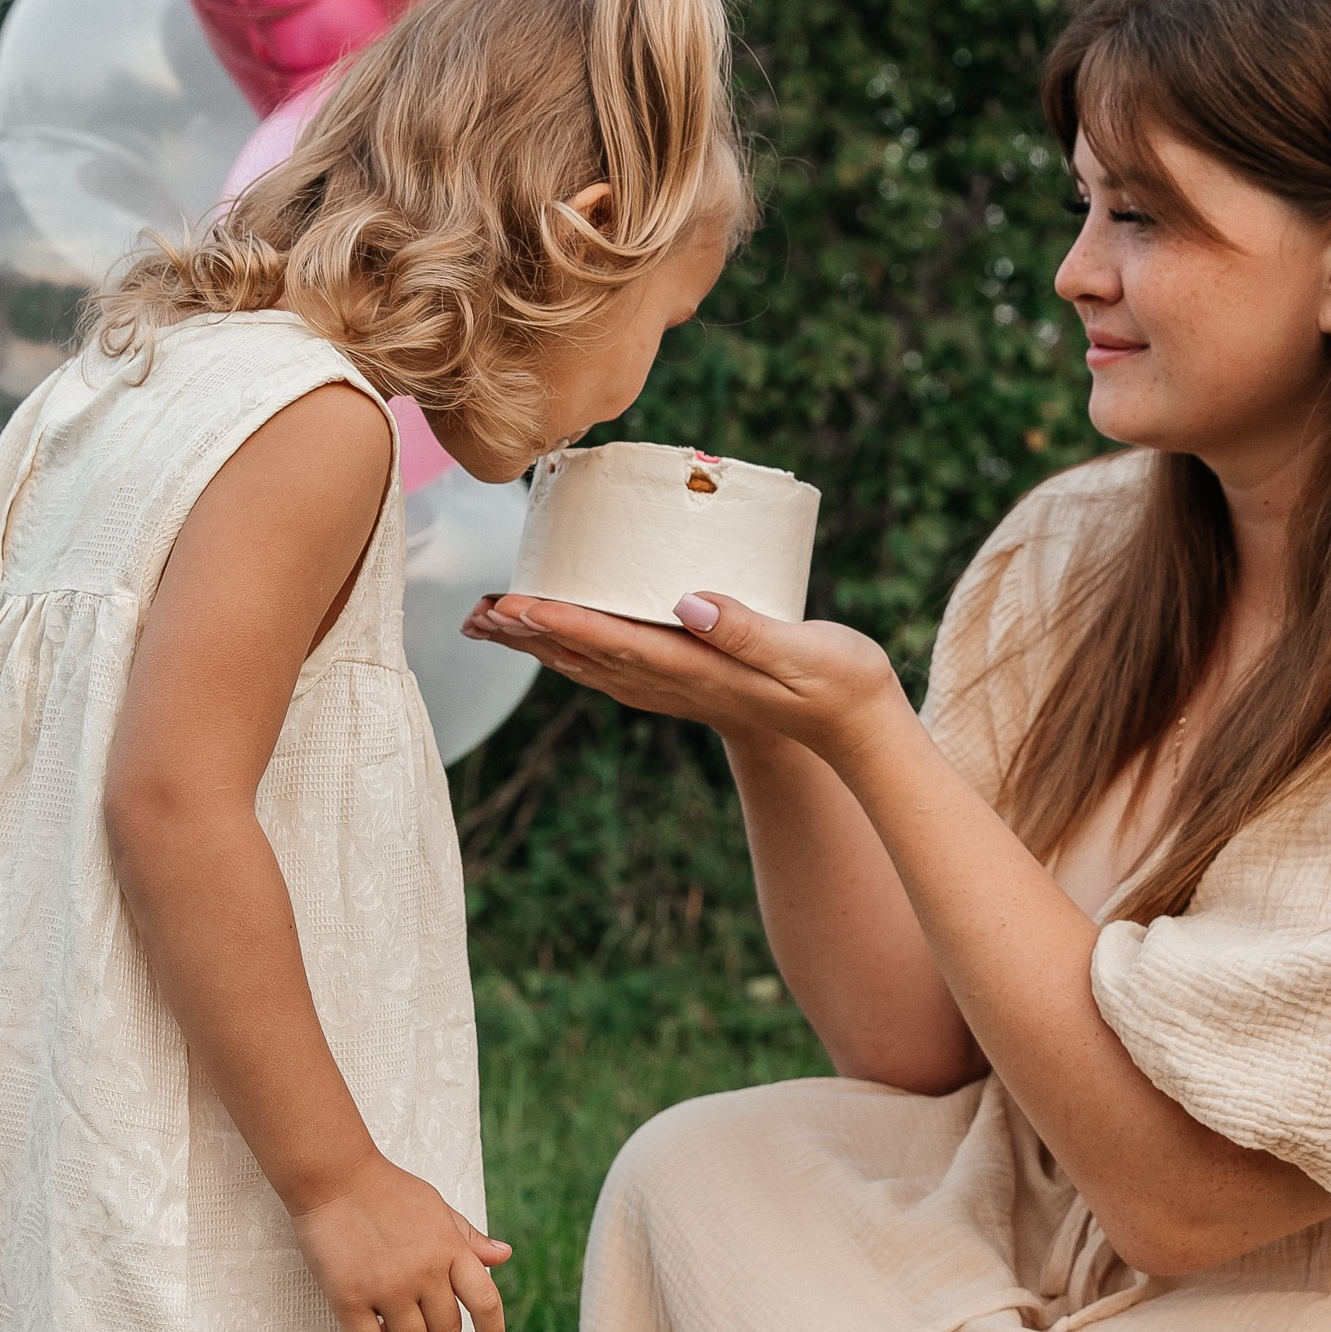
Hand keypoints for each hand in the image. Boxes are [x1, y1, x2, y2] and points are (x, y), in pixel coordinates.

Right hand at [290, 1158, 510, 1331]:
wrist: (334, 1175)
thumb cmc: (386, 1190)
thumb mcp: (436, 1207)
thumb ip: (468, 1238)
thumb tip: (504, 1255)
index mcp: (450, 1249)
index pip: (486, 1302)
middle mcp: (425, 1271)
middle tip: (420, 1328)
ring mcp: (387, 1286)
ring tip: (390, 1328)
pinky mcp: (349, 1296)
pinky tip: (366, 1331)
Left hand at [462, 587, 902, 763]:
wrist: (854, 728)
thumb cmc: (839, 683)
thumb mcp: (804, 652)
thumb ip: (750, 629)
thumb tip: (688, 604)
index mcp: (700, 670)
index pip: (617, 642)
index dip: (562, 622)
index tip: (516, 605)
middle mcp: (677, 682)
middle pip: (587, 656)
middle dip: (529, 634)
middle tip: (477, 612)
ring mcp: (678, 686)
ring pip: (592, 663)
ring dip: (541, 643)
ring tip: (493, 622)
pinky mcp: (686, 679)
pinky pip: (613, 664)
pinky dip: (573, 647)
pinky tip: (556, 633)